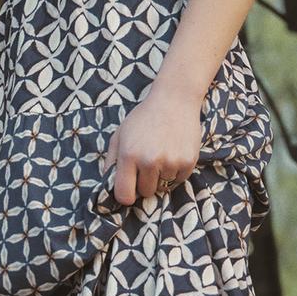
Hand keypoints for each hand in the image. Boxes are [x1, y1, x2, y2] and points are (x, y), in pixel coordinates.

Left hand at [103, 83, 202, 204]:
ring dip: (161, 176)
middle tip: (147, 164)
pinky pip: (178, 180)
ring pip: (163, 187)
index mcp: (128, 155)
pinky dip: (175, 172)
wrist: (174, 100)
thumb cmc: (143, 118)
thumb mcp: (120, 134)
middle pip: (145, 192)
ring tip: (161, 154)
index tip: (129, 189)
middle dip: (144, 183)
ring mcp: (170, 162)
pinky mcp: (188, 162)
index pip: (124, 195)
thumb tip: (108, 186)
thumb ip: (111, 161)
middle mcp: (149, 161)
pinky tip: (173, 153)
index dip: (125, 195)